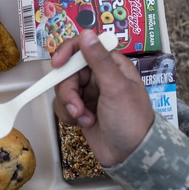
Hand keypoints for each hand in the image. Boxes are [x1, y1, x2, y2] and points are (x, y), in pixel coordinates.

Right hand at [52, 29, 154, 165]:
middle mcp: (100, 76)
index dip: (68, 52)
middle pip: (69, 70)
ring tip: (84, 118)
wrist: (130, 156)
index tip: (57, 65)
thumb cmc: (131, 120)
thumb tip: (86, 33)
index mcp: (112, 65)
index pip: (84, 47)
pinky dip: (70, 115)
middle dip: (68, 90)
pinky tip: (85, 124)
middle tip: (77, 106)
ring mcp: (90, 93)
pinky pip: (64, 105)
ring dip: (70, 105)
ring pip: (63, 88)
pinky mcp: (82, 109)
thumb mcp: (116, 88)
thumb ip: (100, 61)